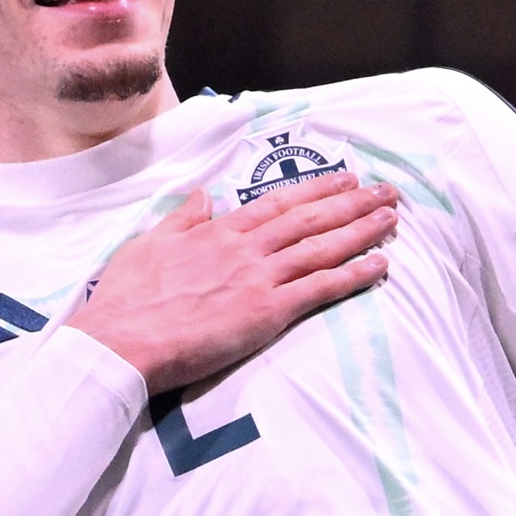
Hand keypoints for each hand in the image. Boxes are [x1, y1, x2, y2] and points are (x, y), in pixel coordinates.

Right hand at [68, 171, 396, 392]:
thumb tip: (202, 196)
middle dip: (351, 202)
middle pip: (309, 219)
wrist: (123, 338)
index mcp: (218, 231)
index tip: (343, 178)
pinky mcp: (268, 312)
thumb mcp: (149, 243)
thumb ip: (182, 218)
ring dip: (361, 230)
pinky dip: (354, 274)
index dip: (315, 189)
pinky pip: (321, 288)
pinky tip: (381, 265)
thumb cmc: (128, 297)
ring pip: (322, 246)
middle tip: (385, 191)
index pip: (277, 203)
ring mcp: (260, 278)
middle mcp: (246, 248)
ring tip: (391, 218)